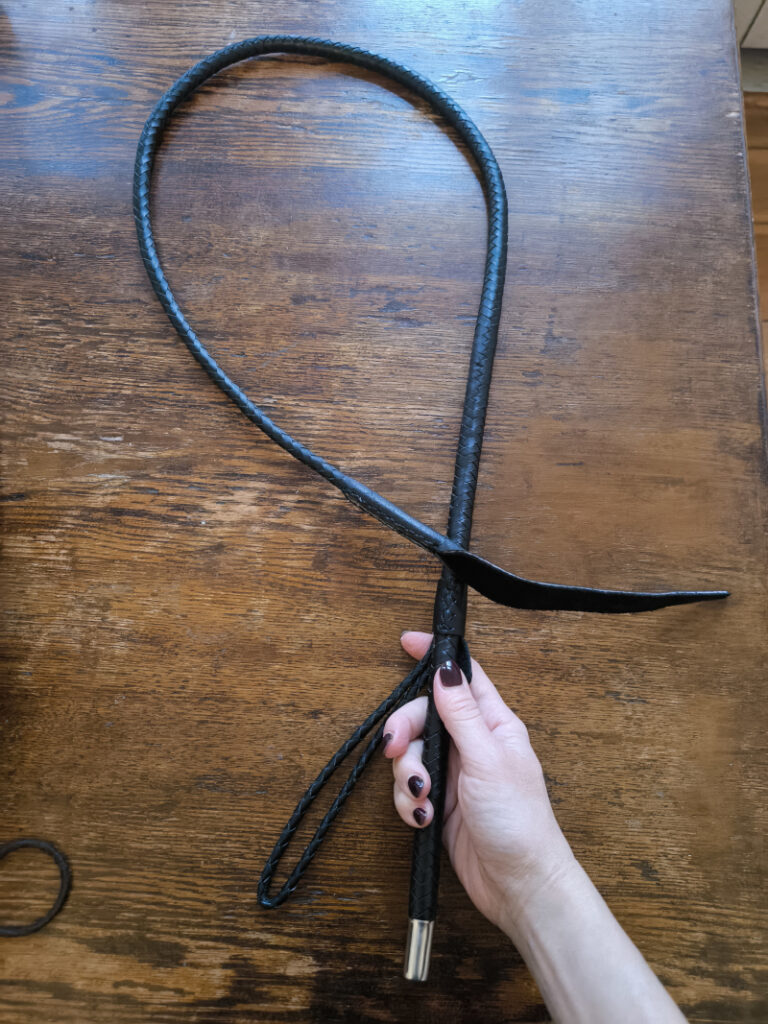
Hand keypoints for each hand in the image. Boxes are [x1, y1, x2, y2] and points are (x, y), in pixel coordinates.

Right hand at [383, 631, 575, 931]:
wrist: (518, 884)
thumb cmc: (518, 821)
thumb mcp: (487, 759)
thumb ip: (462, 713)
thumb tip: (444, 668)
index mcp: (494, 724)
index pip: (463, 676)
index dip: (436, 657)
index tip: (406, 641)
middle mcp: (473, 744)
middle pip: (424, 716)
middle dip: (404, 732)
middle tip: (394, 750)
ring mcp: (455, 774)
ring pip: (411, 754)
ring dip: (408, 776)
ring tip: (424, 800)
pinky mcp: (441, 803)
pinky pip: (410, 789)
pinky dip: (410, 803)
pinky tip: (424, 819)